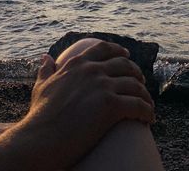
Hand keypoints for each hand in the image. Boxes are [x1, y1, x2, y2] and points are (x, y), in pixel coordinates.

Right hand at [21, 40, 154, 169]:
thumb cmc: (39, 118)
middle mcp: (92, 70)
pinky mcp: (111, 106)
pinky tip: (149, 119)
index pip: (103, 48)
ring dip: (145, 95)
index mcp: (77, 63)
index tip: (127, 56)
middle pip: (125, 65)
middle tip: (141, 83)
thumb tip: (45, 57)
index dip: (119, 50)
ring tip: (148, 105)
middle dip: (136, 73)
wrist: (40, 140)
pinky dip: (147, 111)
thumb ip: (45, 71)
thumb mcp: (41, 87)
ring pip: (135, 85)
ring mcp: (102, 86)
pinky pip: (138, 105)